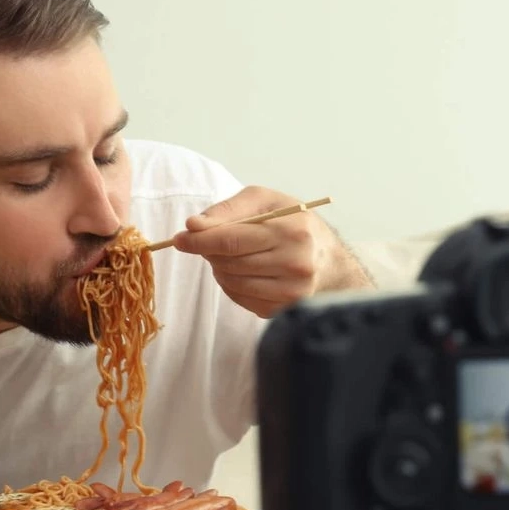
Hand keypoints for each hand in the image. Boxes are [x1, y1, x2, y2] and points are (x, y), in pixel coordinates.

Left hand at [172, 186, 369, 316]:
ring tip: (231, 256)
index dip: (200, 240)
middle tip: (209, 243)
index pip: (232, 239)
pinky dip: (233, 285)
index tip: (179, 239)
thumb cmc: (293, 223)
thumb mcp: (265, 201)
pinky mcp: (285, 309)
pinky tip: (244, 272)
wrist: (329, 260)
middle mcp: (295, 263)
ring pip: (232, 283)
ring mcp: (292, 291)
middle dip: (210, 252)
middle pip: (229, 263)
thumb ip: (228, 210)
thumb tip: (193, 226)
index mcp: (291, 231)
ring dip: (221, 269)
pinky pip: (241, 299)